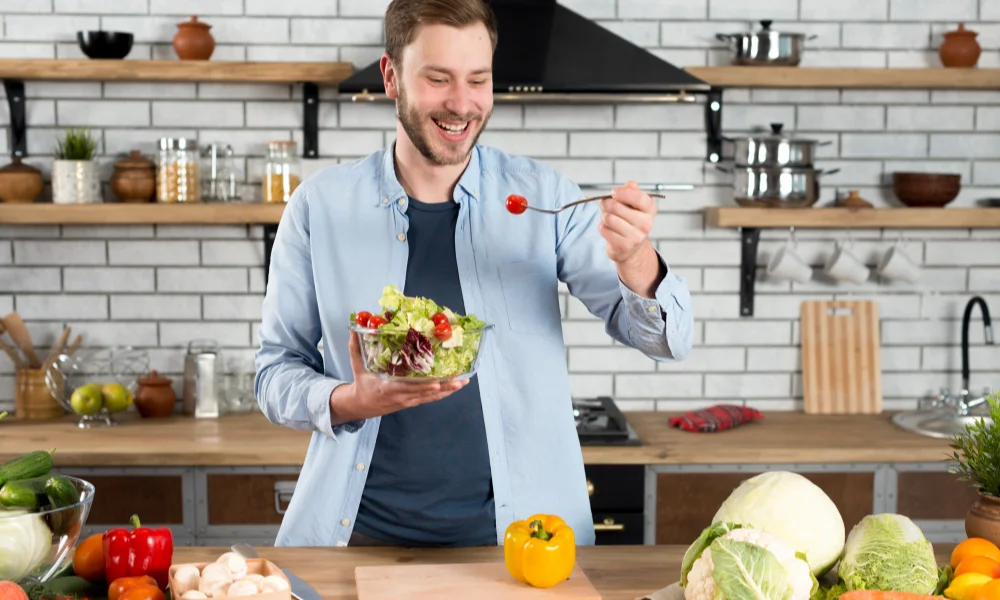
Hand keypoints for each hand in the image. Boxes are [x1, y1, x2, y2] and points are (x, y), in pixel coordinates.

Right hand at [329, 331, 468, 423]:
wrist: (360, 405)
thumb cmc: (361, 384)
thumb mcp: (357, 366)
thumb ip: (355, 348)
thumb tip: (353, 328)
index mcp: (387, 388)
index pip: (407, 387)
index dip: (423, 386)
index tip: (437, 382)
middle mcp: (401, 396)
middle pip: (425, 393)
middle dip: (443, 387)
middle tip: (459, 380)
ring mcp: (407, 401)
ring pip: (430, 397)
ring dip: (447, 391)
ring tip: (462, 383)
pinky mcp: (410, 402)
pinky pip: (428, 399)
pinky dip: (441, 394)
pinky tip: (453, 388)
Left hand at [598, 180, 656, 264]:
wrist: (631, 249)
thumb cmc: (630, 221)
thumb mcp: (634, 205)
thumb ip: (632, 192)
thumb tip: (630, 184)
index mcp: (650, 209)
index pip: (639, 197)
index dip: (623, 193)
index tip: (613, 192)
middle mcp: (646, 224)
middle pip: (617, 206)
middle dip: (606, 203)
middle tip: (605, 205)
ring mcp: (636, 236)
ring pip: (609, 218)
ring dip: (604, 216)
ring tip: (608, 218)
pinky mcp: (624, 246)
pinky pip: (604, 230)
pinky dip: (602, 227)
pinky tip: (608, 228)